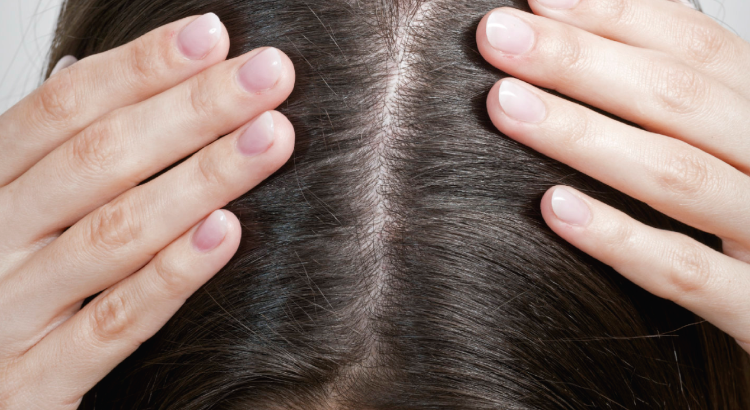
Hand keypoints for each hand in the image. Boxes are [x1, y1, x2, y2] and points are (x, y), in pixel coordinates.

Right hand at [0, 13, 294, 407]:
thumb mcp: (7, 214)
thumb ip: (45, 156)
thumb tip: (82, 67)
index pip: (62, 109)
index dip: (139, 68)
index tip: (211, 36)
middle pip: (97, 160)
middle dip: (192, 110)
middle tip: (269, 74)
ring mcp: (7, 316)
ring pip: (114, 233)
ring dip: (202, 178)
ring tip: (272, 138)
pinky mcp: (36, 383)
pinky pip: (114, 323)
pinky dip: (172, 275)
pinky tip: (226, 232)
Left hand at [477, 0, 749, 349]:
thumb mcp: (731, 140)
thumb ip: (681, 96)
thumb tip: (589, 31)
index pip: (693, 46)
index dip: (614, 15)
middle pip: (677, 97)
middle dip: (580, 61)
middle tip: (497, 36)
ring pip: (676, 174)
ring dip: (584, 136)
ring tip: (504, 105)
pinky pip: (684, 271)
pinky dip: (620, 238)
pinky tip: (554, 208)